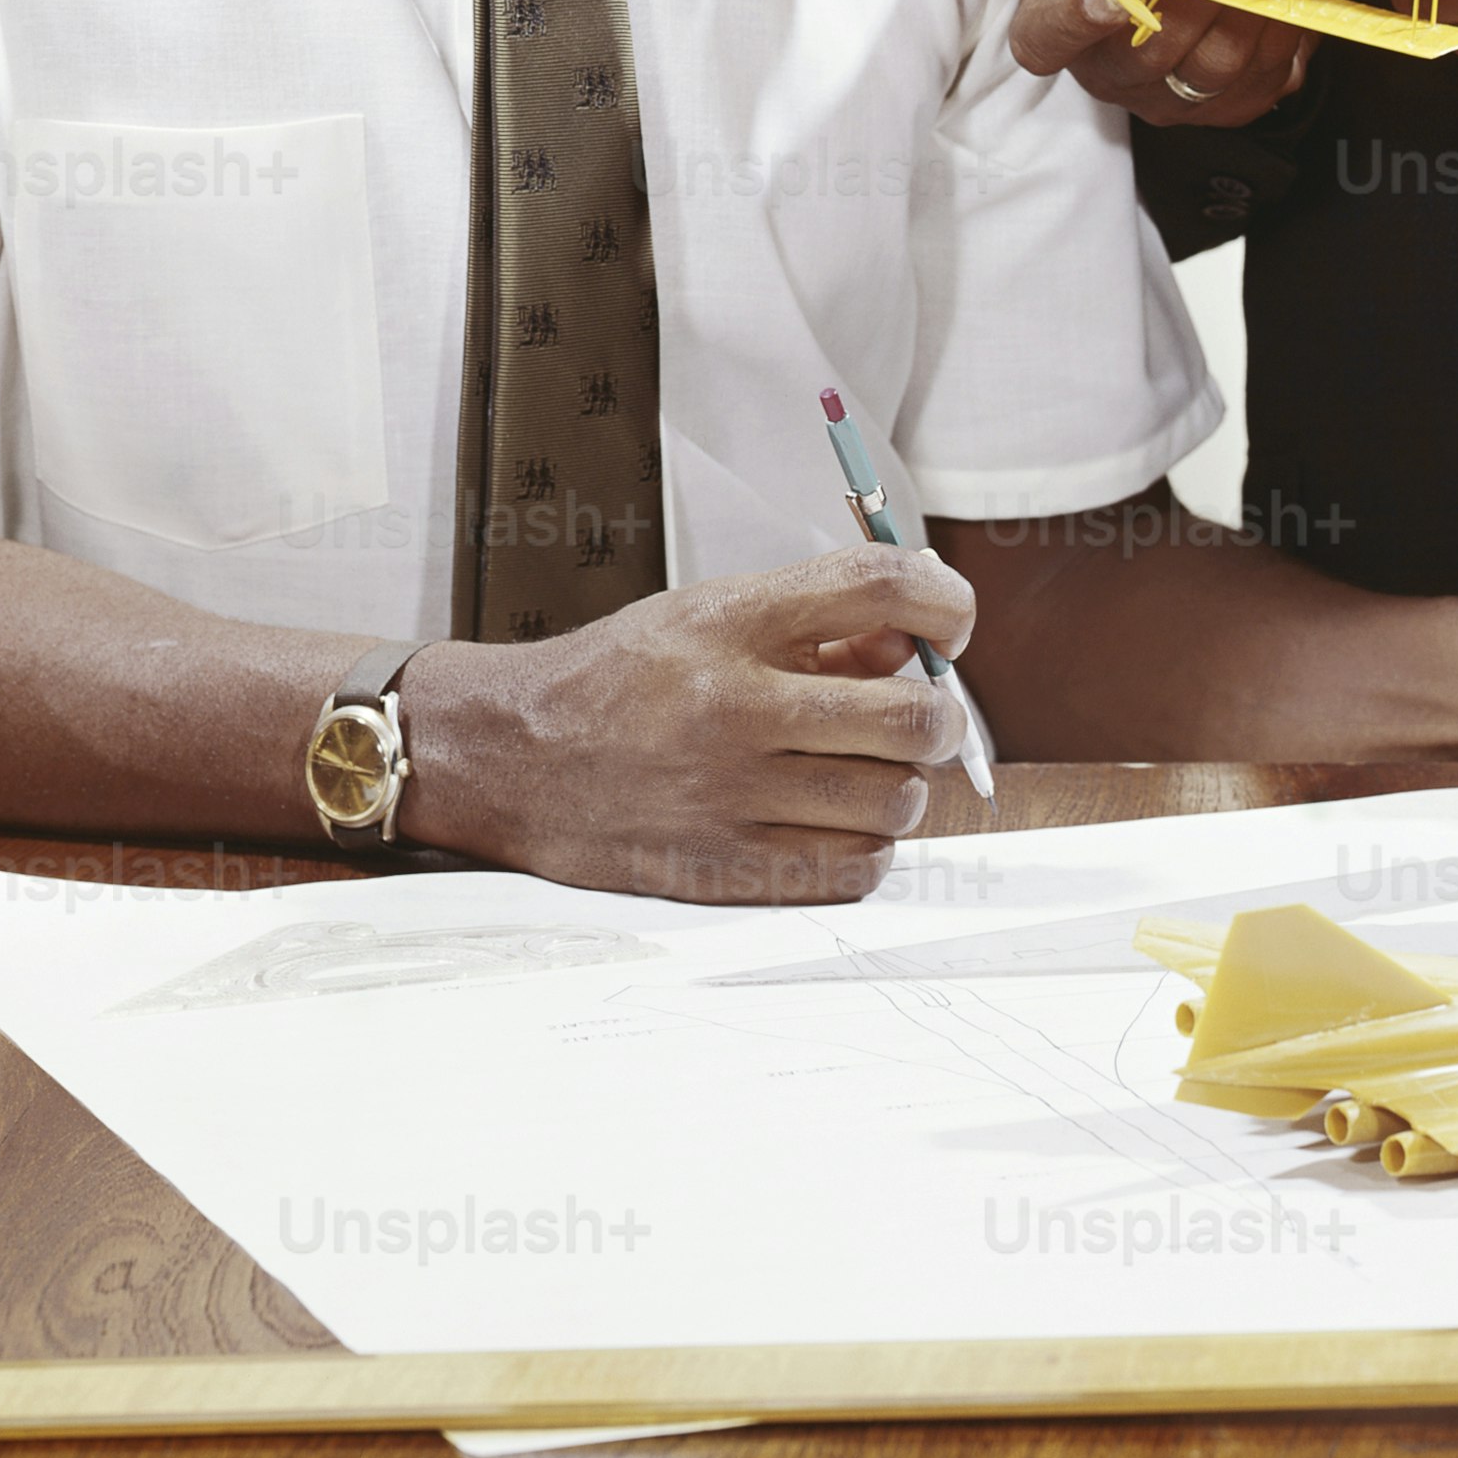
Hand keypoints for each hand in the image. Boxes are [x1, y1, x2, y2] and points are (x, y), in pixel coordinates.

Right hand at [406, 543, 970, 902]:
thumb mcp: (707, 615)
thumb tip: (915, 652)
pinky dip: (866, 849)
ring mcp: (729, 795)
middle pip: (913, 715)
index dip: (945, 602)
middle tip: (915, 718)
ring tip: (862, 775)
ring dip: (900, 788)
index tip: (950, 624)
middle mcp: (733, 706)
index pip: (880, 587)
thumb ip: (814, 627)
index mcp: (731, 623)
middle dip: (938, 715)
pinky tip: (836, 826)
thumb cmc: (618, 679)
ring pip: (895, 800)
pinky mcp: (721, 869)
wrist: (507, 757)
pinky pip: (854, 870)